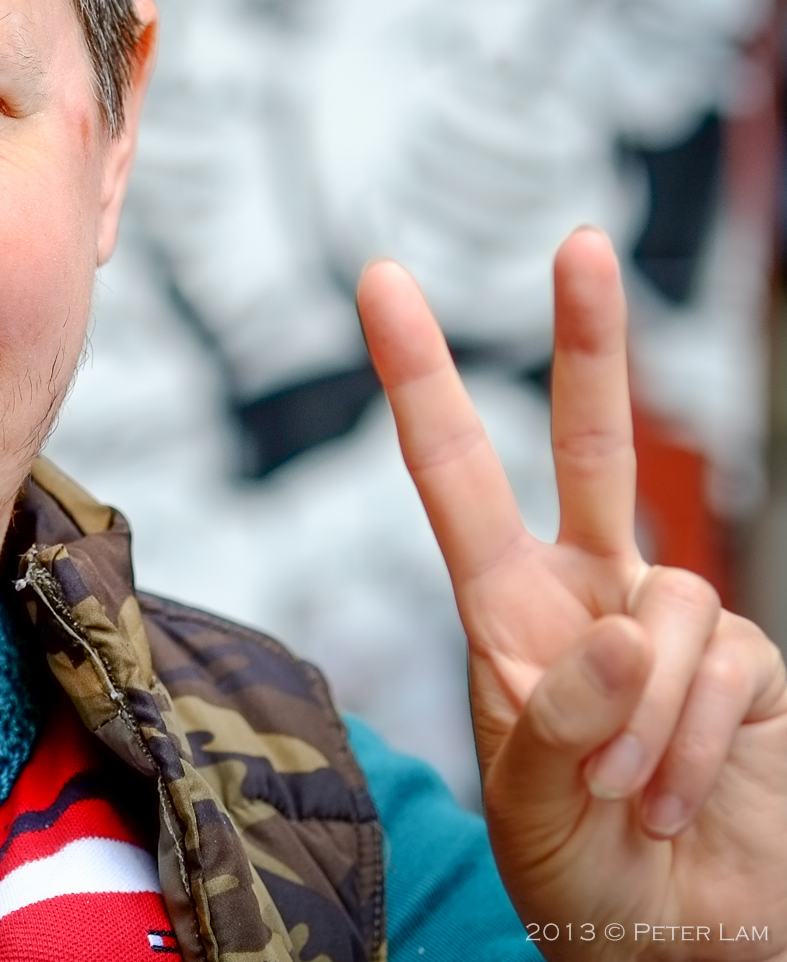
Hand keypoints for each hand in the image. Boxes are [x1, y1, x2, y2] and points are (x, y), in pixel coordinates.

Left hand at [358, 230, 786, 960]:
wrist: (676, 939)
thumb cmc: (579, 872)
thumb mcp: (530, 806)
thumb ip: (557, 724)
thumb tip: (619, 629)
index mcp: (507, 612)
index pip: (456, 475)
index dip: (422, 379)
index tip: (383, 282)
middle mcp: (592, 597)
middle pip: (594, 448)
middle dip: (591, 343)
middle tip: (579, 241)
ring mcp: (676, 628)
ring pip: (671, 610)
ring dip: (647, 719)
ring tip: (629, 798)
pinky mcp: (753, 669)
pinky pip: (727, 668)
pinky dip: (696, 740)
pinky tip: (678, 798)